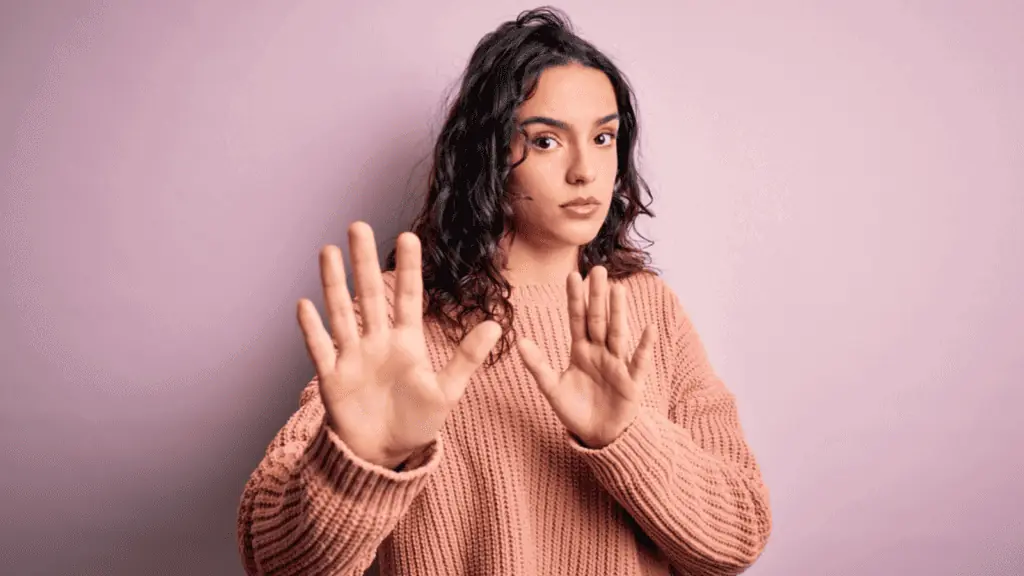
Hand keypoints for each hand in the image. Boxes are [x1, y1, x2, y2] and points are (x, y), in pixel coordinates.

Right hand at [297, 222, 500, 468]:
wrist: (384, 455)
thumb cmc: (417, 423)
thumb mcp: (447, 391)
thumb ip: (467, 358)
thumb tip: (497, 325)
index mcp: (406, 342)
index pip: (408, 298)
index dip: (409, 269)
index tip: (408, 236)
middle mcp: (377, 342)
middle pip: (370, 295)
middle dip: (364, 262)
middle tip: (358, 226)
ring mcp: (352, 358)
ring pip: (341, 313)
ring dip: (334, 284)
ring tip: (328, 252)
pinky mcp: (333, 380)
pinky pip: (320, 350)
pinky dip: (312, 330)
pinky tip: (305, 305)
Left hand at [517, 266, 656, 448]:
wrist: (599, 436)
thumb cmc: (576, 410)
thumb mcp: (552, 388)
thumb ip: (538, 366)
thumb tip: (519, 341)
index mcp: (581, 350)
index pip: (577, 319)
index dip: (575, 298)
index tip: (572, 274)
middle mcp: (600, 352)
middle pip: (598, 320)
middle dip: (598, 296)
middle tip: (599, 270)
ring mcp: (617, 365)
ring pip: (617, 334)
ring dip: (618, 313)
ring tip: (618, 290)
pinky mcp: (631, 382)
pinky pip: (638, 362)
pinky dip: (644, 347)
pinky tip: (648, 328)